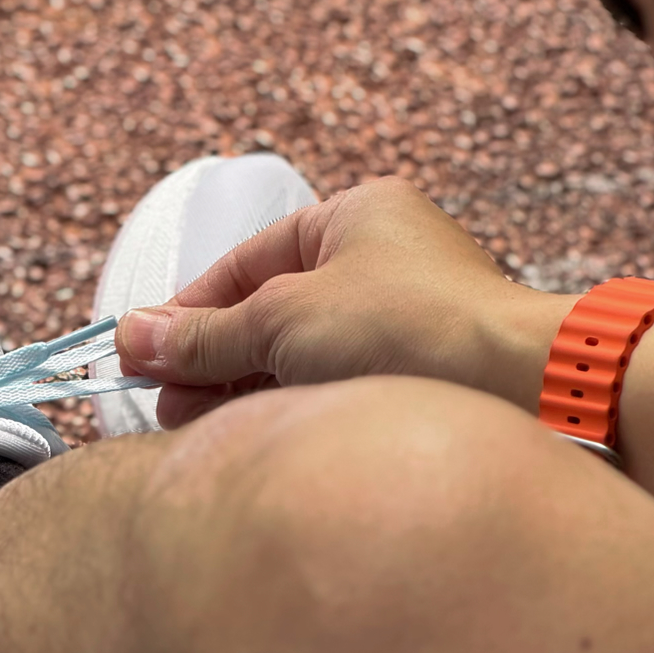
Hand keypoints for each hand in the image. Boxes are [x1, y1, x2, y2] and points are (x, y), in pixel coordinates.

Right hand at [115, 177, 572, 427]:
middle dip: (213, 359)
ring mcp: (405, 318)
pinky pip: (338, 384)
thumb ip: (205, 334)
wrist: (521, 387)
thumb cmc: (410, 328)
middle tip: (165, 403)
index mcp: (353, 217)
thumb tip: (133, 338)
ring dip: (248, 389)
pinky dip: (293, 406)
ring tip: (200, 426)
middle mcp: (382, 259)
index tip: (142, 356)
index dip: (188, 313)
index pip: (245, 263)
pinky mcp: (422, 373)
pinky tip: (261, 435)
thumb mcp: (283, 320)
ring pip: (302, 353)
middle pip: (270, 311)